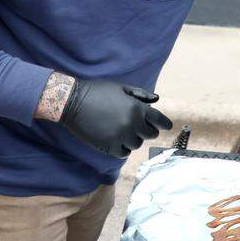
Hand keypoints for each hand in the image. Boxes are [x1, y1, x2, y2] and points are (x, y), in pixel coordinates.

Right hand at [59, 80, 173, 157]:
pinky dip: (122, 148)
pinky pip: (123, 153)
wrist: (73, 102)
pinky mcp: (109, 147)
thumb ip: (140, 94)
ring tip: (123, 131)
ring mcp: (121, 137)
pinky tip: (116, 140)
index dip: (164, 124)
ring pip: (136, 144)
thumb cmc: (98, 91)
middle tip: (139, 127)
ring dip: (133, 139)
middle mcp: (132, 124)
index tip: (166, 126)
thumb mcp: (121, 87)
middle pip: (150, 135)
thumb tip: (157, 100)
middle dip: (146, 130)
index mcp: (137, 108)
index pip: (159, 120)